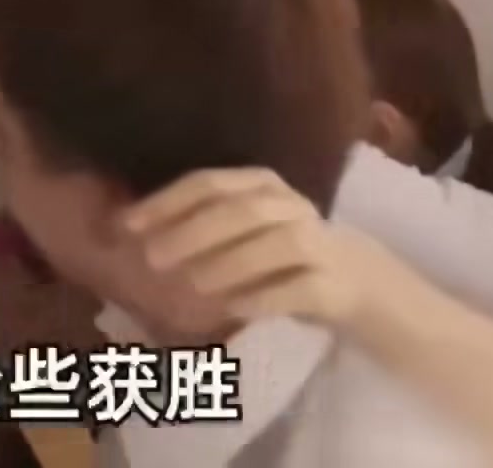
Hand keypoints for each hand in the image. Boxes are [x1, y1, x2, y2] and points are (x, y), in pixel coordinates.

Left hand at [126, 168, 402, 334]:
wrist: (365, 286)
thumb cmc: (286, 256)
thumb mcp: (246, 230)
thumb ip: (198, 225)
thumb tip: (127, 229)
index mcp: (264, 185)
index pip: (210, 183)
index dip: (166, 201)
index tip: (128, 225)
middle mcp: (293, 207)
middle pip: (241, 210)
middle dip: (192, 231)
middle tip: (153, 257)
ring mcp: (321, 245)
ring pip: (276, 244)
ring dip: (229, 261)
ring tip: (193, 284)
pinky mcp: (338, 286)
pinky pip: (301, 288)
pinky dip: (265, 296)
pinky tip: (234, 308)